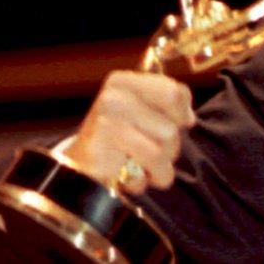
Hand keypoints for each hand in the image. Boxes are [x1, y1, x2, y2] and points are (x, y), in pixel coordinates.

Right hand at [60, 70, 195, 194]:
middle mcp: (112, 99)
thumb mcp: (140, 110)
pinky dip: (140, 182)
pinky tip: (125, 175)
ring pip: (162, 152)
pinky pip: (142, 174)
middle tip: (150, 151)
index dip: (182, 114)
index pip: (174, 93)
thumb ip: (168, 103)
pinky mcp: (99, 156)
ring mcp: (104, 126)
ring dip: (159, 169)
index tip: (177, 122)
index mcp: (122, 82)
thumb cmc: (116, 138)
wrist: (75, 168)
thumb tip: (189, 118)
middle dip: (170, 148)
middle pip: (172, 128)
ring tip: (141, 166)